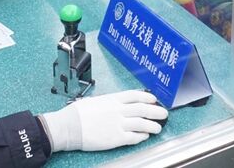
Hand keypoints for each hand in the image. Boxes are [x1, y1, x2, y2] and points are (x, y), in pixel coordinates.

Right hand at [40, 90, 167, 151]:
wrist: (69, 126)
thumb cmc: (77, 113)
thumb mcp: (95, 101)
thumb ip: (109, 102)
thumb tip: (117, 104)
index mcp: (112, 99)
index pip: (135, 95)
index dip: (147, 97)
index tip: (154, 100)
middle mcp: (118, 110)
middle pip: (143, 109)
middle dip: (156, 111)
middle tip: (164, 113)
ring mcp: (118, 124)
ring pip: (142, 124)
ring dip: (152, 126)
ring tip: (158, 128)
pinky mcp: (115, 138)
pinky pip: (133, 137)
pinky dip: (141, 136)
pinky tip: (145, 136)